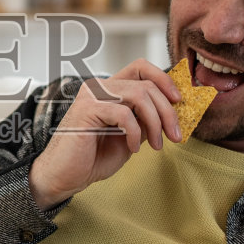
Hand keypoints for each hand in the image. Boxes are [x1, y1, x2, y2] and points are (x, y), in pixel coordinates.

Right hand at [28, 60, 181, 209]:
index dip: (164, 79)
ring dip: (156, 122)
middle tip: (175, 134)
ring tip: (157, 144)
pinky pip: (124, 114)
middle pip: (146, 83)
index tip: (179, 101)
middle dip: (168, 110)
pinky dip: (135, 133)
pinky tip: (133, 148)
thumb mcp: (130, 136)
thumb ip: (146, 120)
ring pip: (139, 95)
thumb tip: (175, 112)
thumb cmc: (93, 158)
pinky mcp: (87, 109)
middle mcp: (99, 86)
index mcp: (109, 89)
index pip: (141, 67)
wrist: (64, 176)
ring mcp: (92, 95)